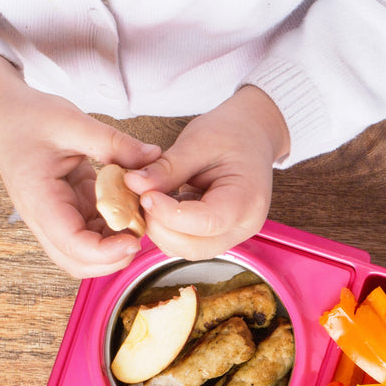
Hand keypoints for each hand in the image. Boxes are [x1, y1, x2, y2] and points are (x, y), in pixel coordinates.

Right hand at [0, 55, 160, 277]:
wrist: (6, 115)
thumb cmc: (30, 117)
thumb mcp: (72, 121)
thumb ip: (113, 142)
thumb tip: (154, 156)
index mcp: (39, 199)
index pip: (71, 244)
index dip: (106, 252)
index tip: (134, 240)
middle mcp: (44, 218)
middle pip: (78, 262)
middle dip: (114, 258)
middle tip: (142, 232)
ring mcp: (57, 219)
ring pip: (87, 255)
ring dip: (116, 247)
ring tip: (139, 218)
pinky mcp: (71, 213)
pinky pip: (94, 235)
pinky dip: (115, 230)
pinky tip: (131, 208)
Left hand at [123, 86, 289, 261]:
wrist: (251, 137)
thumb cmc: (232, 135)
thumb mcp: (197, 143)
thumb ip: (167, 168)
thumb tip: (134, 183)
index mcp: (246, 200)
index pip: (206, 222)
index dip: (169, 213)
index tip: (144, 194)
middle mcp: (243, 226)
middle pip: (194, 247)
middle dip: (160, 227)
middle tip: (141, 197)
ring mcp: (232, 234)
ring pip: (188, 250)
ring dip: (162, 230)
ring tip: (152, 197)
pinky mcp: (218, 235)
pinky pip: (188, 243)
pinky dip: (169, 228)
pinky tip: (164, 203)